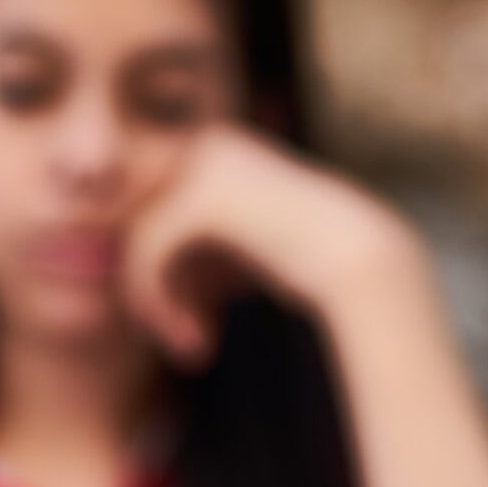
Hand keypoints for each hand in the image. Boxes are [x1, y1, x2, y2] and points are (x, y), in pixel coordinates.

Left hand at [119, 123, 425, 365]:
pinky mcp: (202, 199)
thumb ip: (192, 240)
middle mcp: (206, 143)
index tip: (182, 316)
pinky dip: (160, 304)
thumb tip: (122, 257)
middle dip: (150, 286)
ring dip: (153, 303)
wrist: (365, 260)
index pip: (152, 206)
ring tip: (186, 343)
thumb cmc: (312, 259)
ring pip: (138, 241)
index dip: (156, 267)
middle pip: (140, 222)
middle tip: (177, 335)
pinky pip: (148, 255)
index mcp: (216, 145)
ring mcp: (203, 165)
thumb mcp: (241, 244)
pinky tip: (195, 339)